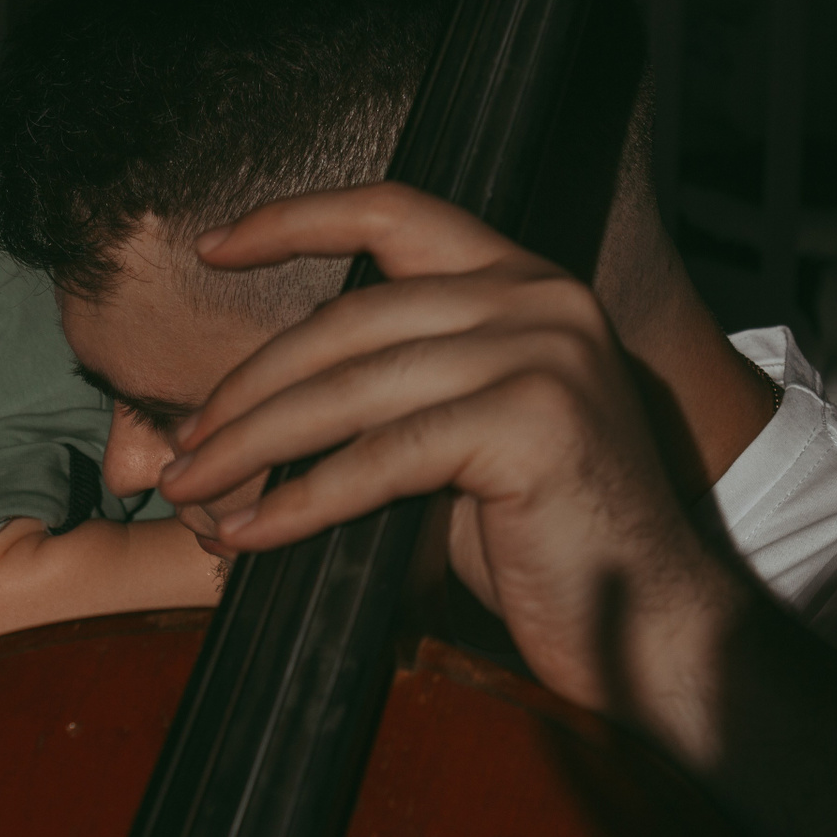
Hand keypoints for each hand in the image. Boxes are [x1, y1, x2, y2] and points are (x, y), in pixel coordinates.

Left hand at [158, 183, 740, 749]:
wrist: (652, 626)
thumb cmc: (540, 541)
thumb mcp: (451, 439)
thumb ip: (377, 398)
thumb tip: (234, 419)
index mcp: (522, 282)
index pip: (396, 211)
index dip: (295, 219)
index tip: (213, 245)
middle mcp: (539, 298)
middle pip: (349, 320)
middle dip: (249, 386)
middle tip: (184, 445)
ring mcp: (543, 351)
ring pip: (351, 390)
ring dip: (253, 445)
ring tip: (193, 486)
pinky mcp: (532, 420)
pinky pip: (379, 458)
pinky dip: (301, 500)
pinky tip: (251, 533)